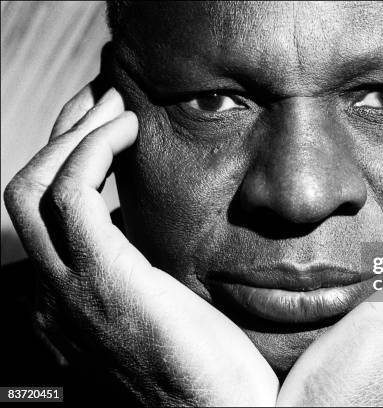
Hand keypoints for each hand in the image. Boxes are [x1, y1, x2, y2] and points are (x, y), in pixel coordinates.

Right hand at [4, 82, 277, 405]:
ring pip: (36, 186)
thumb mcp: (166, 302)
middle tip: (104, 99)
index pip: (46, 208)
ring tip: (116, 105)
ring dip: (73, 132)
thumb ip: (142, 265)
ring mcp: (73, 285)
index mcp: (72, 291)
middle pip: (27, 189)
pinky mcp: (102, 277)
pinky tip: (131, 130)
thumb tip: (147, 223)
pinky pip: (73, 193)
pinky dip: (92, 149)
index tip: (105, 123)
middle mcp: (59, 287)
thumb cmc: (207, 360)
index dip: (66, 156)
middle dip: (61, 133)